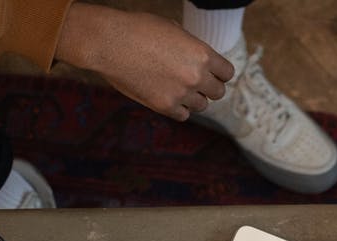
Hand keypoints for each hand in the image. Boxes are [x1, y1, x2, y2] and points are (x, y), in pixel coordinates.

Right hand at [55, 3, 233, 120]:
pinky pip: (183, 115)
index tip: (212, 74)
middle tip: (195, 83)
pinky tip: (168, 97)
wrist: (109, 42)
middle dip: (208, 87)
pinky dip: (178, 108)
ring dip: (193, 98)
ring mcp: (181, 93)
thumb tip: (203, 60)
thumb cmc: (138, 29)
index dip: (219, 73)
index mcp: (203, 54)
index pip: (227, 73)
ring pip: (202, 106)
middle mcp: (196, 76)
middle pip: (218, 93)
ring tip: (178, 88)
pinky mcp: (164, 106)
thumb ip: (193, 48)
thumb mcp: (174, 30)